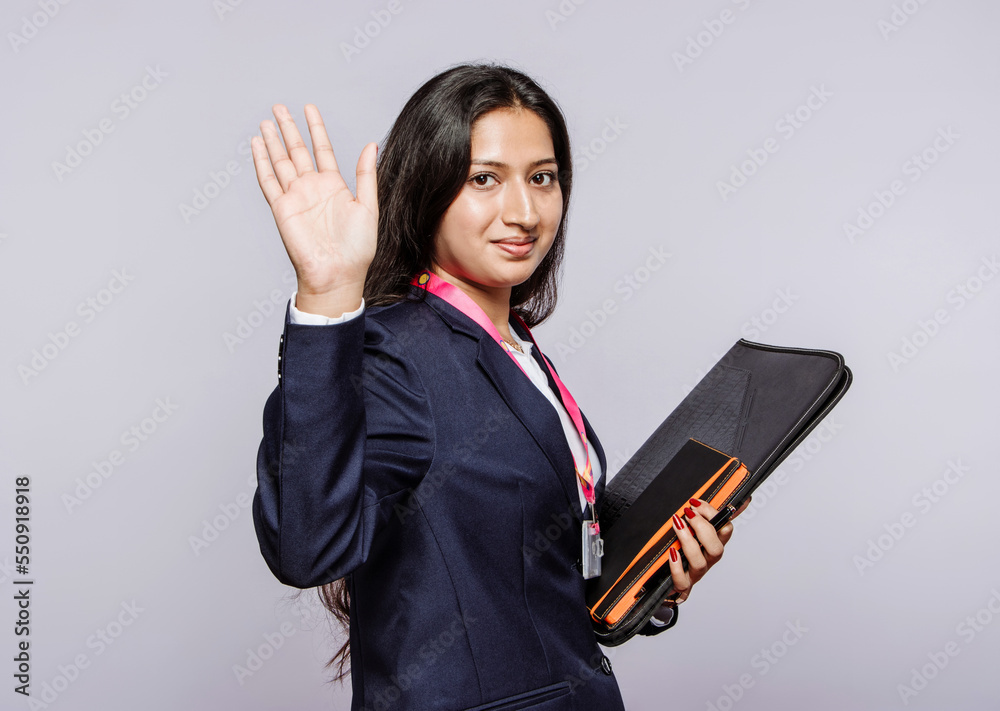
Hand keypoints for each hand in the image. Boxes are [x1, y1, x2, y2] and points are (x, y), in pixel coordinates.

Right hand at [252, 104, 377, 315]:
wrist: (338, 274)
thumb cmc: (357, 249)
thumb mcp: (368, 207)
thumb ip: (366, 175)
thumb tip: (371, 145)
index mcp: (334, 186)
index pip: (322, 149)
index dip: (315, 128)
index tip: (309, 108)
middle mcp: (312, 188)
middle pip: (297, 150)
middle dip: (289, 128)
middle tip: (279, 106)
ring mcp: (295, 196)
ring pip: (280, 161)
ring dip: (273, 141)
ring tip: (266, 120)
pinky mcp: (281, 208)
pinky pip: (268, 180)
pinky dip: (261, 162)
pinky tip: (257, 144)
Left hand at [657, 496, 751, 611]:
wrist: (661, 579)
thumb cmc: (678, 550)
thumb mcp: (687, 528)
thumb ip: (698, 515)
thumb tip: (712, 499)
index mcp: (712, 545)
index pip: (725, 530)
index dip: (716, 515)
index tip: (697, 503)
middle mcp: (707, 560)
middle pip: (716, 548)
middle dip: (703, 528)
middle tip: (688, 513)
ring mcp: (695, 574)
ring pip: (699, 562)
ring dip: (688, 540)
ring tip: (677, 525)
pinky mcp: (681, 585)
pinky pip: (682, 581)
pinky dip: (677, 567)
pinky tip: (671, 553)